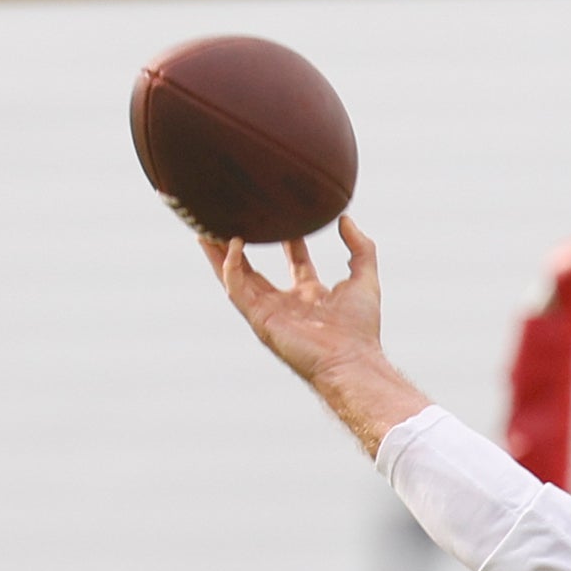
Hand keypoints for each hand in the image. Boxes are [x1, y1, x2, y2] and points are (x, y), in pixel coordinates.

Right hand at [204, 221, 427, 451]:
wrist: (351, 359)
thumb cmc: (360, 328)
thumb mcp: (365, 278)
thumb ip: (361, 248)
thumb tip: (345, 219)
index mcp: (311, 294)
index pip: (294, 258)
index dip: (287, 236)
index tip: (279, 211)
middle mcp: (286, 303)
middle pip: (255, 269)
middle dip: (240, 245)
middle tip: (228, 218)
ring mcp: (269, 312)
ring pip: (236, 277)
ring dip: (219, 253)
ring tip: (205, 226)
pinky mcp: (259, 319)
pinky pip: (237, 289)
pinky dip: (231, 267)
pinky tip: (232, 243)